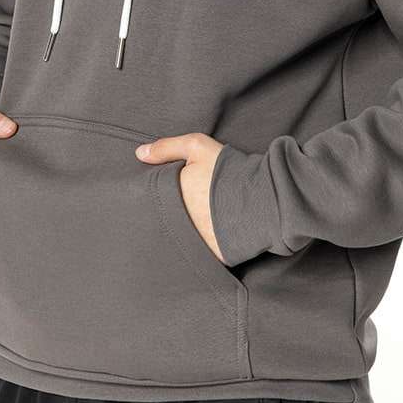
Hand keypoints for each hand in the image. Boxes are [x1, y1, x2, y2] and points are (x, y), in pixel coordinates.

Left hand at [135, 133, 224, 260]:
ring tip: (203, 216)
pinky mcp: (214, 255)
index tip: (174, 190)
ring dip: (189, 228)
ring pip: (185, 234)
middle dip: (174, 212)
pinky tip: (214, 230)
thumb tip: (139, 154)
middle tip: (190, 203)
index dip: (163, 194)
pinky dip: (206, 241)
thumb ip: (166, 148)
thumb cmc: (228, 170)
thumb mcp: (196, 147)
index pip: (156, 199)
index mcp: (172, 197)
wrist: (263, 197)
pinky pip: (204, 249)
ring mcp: (196, 240)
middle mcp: (180, 222)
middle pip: (169, 218)